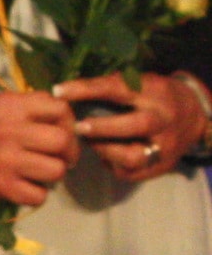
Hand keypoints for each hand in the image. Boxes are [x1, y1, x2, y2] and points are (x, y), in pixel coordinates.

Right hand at [0, 92, 79, 207]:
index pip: (60, 109)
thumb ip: (30, 109)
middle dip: (67, 152)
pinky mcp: (1, 185)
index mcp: (12, 106)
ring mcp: (7, 159)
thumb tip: (66, 121)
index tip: (60, 132)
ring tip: (38, 173)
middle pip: (63, 141)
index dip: (68, 122)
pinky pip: (39, 196)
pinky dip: (35, 194)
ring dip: (51, 174)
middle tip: (57, 157)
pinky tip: (24, 187)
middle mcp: (11, 130)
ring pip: (56, 170)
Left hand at [55, 73, 202, 183]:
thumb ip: (111, 87)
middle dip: (101, 128)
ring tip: (90, 143)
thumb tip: (65, 92)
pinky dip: (112, 164)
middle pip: (135, 125)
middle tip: (77, 127)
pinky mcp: (162, 166)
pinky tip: (104, 155)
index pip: (117, 88)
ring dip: (105, 150)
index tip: (59, 91)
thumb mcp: (140, 82)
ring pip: (134, 155)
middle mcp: (162, 119)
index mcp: (153, 92)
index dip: (86, 90)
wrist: (194, 116)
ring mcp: (165, 145)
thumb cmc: (154, 96)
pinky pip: (132, 172)